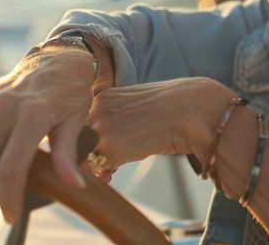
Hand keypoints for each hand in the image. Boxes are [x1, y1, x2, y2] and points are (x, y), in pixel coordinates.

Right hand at [0, 49, 95, 223]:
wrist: (55, 63)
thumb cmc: (69, 96)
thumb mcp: (76, 121)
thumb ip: (68, 154)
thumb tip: (74, 186)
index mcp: (31, 113)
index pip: (10, 167)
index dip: (9, 198)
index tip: (12, 215)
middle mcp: (2, 105)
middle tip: (2, 203)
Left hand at [84, 77, 229, 176]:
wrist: (189, 111)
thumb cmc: (170, 109)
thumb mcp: (135, 106)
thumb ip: (116, 121)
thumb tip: (104, 148)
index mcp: (103, 96)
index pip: (83, 123)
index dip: (89, 139)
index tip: (99, 148)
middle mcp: (97, 110)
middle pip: (79, 139)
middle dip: (88, 154)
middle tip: (104, 164)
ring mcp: (102, 128)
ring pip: (85, 154)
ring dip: (96, 164)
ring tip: (111, 168)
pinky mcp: (110, 148)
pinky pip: (99, 167)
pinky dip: (108, 172)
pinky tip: (120, 169)